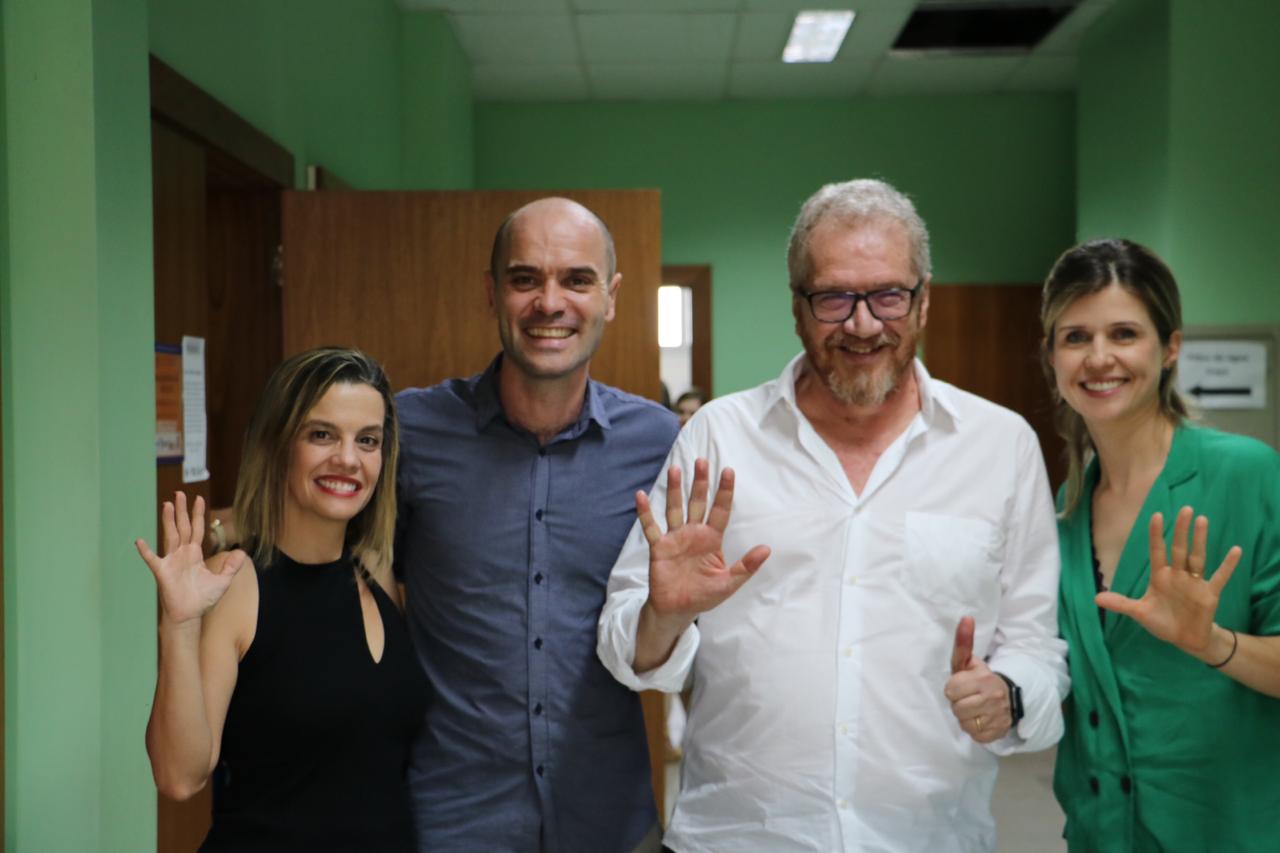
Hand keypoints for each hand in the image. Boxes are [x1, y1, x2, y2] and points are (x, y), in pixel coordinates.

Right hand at [136, 492, 245, 626]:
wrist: (190, 614)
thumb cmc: (203, 599)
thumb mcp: (223, 581)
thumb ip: (231, 566)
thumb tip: (242, 552)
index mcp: (195, 553)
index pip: (197, 529)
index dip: (198, 514)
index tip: (199, 498)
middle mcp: (182, 553)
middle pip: (182, 527)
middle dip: (182, 510)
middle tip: (179, 493)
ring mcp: (171, 561)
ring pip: (170, 536)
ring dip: (168, 521)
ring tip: (167, 504)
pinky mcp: (162, 572)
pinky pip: (152, 559)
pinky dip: (146, 551)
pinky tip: (140, 541)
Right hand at [637, 459, 770, 624]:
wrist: (678, 610)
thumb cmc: (704, 595)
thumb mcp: (729, 582)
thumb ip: (746, 566)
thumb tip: (767, 549)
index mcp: (712, 539)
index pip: (721, 510)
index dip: (724, 491)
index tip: (728, 470)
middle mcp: (693, 533)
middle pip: (697, 502)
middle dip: (699, 482)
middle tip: (701, 461)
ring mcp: (675, 538)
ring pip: (675, 508)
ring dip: (674, 490)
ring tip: (674, 469)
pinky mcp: (659, 548)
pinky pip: (651, 528)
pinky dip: (646, 513)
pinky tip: (641, 496)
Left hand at [944, 616, 1011, 742]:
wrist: (1008, 696)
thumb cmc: (980, 678)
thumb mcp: (970, 661)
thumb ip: (963, 642)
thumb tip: (966, 617)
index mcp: (983, 679)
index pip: (951, 690)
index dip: (953, 688)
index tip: (962, 685)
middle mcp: (993, 698)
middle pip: (956, 708)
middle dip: (958, 703)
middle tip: (968, 697)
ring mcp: (997, 717)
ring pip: (964, 723)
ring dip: (965, 717)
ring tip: (974, 708)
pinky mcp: (998, 733)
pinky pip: (975, 736)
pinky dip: (975, 729)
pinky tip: (981, 719)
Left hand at [1095, 507, 1240, 656]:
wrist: (1185, 639)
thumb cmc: (1162, 621)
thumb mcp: (1139, 613)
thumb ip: (1121, 604)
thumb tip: (1096, 598)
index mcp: (1160, 576)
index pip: (1157, 551)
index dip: (1156, 535)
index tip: (1156, 515)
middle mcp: (1178, 575)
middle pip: (1179, 549)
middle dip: (1181, 530)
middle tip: (1185, 509)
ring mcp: (1194, 583)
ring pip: (1198, 557)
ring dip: (1200, 540)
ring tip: (1202, 520)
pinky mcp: (1210, 594)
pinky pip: (1220, 577)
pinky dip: (1228, 565)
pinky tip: (1235, 550)